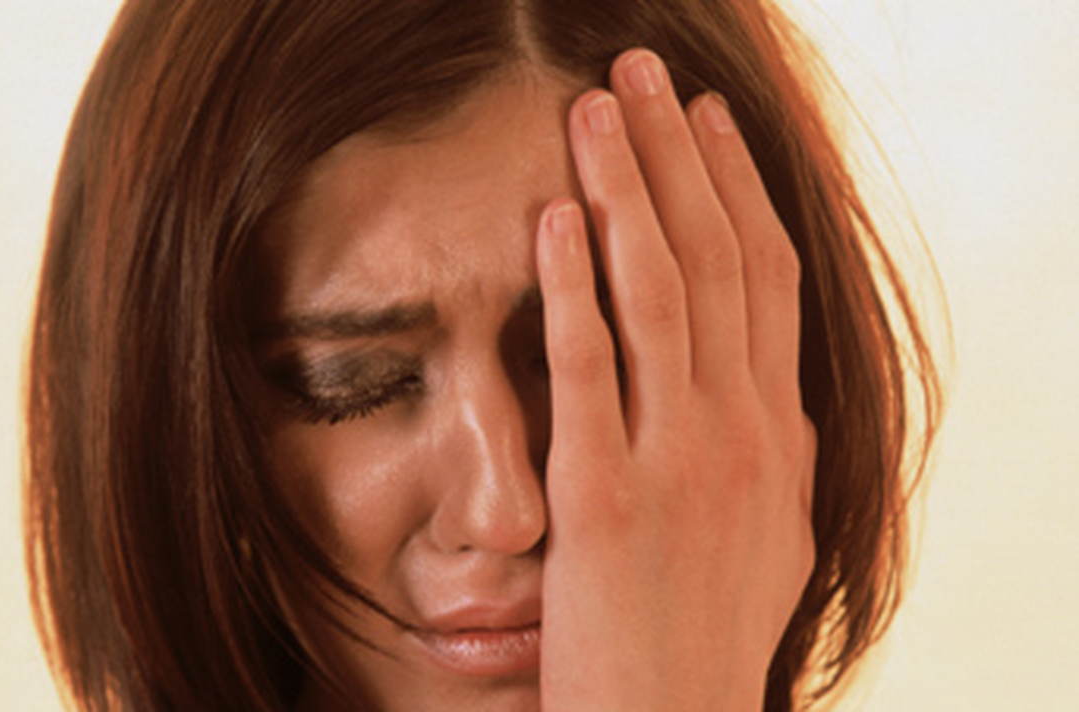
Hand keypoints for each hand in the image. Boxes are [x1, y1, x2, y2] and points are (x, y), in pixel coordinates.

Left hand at [537, 49, 816, 710]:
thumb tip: (774, 395)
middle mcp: (743, 433)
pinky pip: (591, 370)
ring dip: (627, 188)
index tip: (708, 120)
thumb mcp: (771, 539)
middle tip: (641, 72)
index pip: (767, 278)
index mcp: (782, 434)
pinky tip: (554, 217)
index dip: (738, 187)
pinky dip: (573, 287)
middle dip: (678, 154)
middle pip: (716, 258)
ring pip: (660, 293)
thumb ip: (769, 457)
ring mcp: (679, 462)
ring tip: (593, 109)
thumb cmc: (708, 638)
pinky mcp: (605, 499)